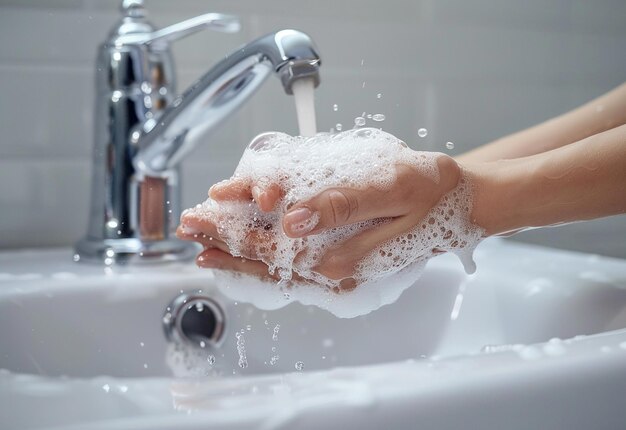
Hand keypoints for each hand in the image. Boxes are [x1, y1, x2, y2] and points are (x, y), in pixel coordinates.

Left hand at [177, 154, 461, 288]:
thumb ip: (343, 208)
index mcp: (344, 255)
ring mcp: (334, 264)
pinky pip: (293, 260)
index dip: (234, 235)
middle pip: (267, 259)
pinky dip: (264, 252)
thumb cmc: (428, 191)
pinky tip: (245, 247)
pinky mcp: (338, 256)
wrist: (453, 199)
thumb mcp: (392, 189)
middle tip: (187, 230)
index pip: (275, 249)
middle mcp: (333, 267)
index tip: (202, 225)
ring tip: (202, 244)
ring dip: (237, 252)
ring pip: (276, 264)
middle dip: (224, 243)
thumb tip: (294, 222)